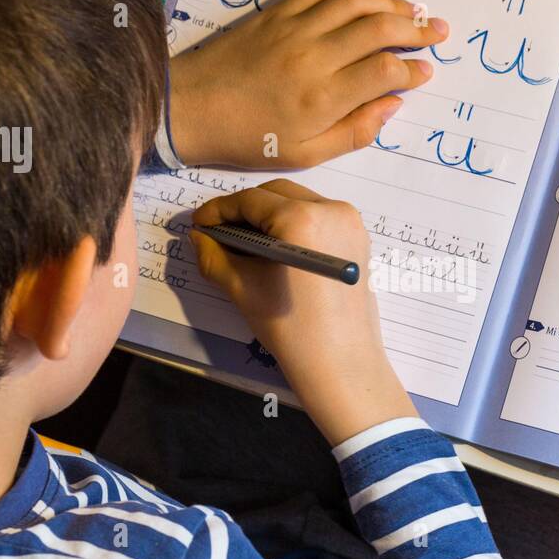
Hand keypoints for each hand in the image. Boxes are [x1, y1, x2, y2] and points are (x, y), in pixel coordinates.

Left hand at [169, 0, 448, 169]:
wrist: (191, 108)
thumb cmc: (248, 139)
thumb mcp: (305, 154)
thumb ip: (355, 131)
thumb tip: (392, 105)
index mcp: (321, 98)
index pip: (384, 72)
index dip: (413, 70)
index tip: (427, 72)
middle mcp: (313, 56)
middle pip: (379, 29)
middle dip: (416, 29)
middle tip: (438, 31)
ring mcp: (294, 28)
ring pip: (357, 0)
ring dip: (391, 3)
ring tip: (413, 12)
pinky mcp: (278, 12)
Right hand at [189, 179, 416, 444]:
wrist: (341, 363)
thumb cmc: (292, 329)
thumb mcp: (243, 289)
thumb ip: (215, 255)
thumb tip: (199, 236)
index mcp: (302, 219)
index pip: (250, 201)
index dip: (219, 210)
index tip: (199, 223)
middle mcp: (332, 210)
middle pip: (276, 195)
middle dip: (244, 210)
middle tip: (218, 232)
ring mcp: (350, 222)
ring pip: (299, 202)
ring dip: (269, 215)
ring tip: (244, 241)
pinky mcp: (358, 237)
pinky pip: (319, 217)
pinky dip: (294, 224)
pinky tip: (274, 247)